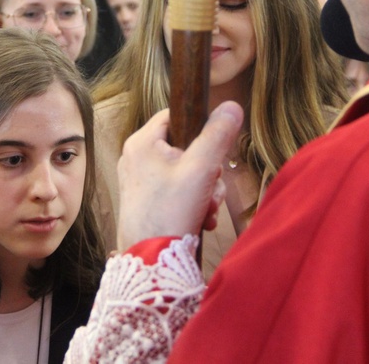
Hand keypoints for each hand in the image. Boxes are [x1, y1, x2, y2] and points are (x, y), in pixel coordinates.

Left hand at [117, 101, 243, 249]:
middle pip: (185, 147)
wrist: (150, 262)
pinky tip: (200, 220)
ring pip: (185, 172)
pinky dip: (193, 203)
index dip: (200, 127)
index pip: (176, 115)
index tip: (213, 147)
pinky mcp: (145, 201)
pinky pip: (176, 191)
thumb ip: (217, 135)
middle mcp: (136, 158)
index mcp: (142, 142)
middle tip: (211, 188)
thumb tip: (232, 106)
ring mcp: (140, 181)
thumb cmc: (169, 213)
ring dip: (205, 191)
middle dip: (207, 171)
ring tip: (207, 210)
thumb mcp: (201, 169)